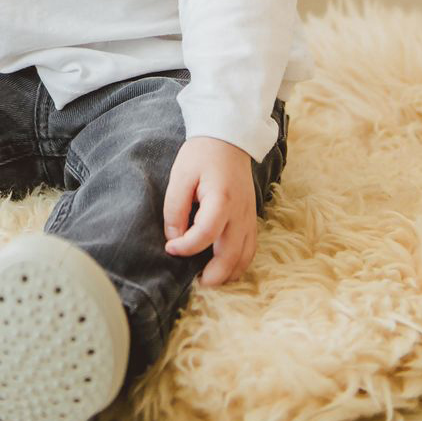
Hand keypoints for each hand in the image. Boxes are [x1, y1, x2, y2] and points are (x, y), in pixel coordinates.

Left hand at [162, 135, 257, 285]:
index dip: (186, 247)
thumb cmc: (202, 155)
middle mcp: (240, 212)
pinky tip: (223, 269)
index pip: (206, 233)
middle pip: (231, 255)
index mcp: (221, 198)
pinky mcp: (251, 219)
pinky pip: (250, 250)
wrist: (229, 138)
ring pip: (244, 258)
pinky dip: (238, 264)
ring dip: (227, 274)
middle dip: (212, 275)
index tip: (170, 249)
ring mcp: (249, 217)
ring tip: (207, 280)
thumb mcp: (181, 176)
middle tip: (194, 283)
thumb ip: (174, 209)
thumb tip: (173, 239)